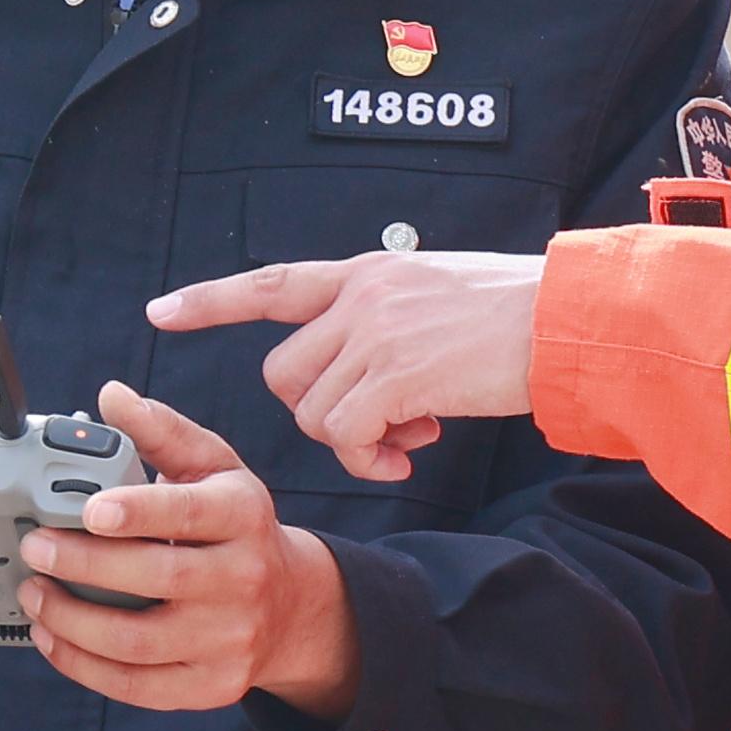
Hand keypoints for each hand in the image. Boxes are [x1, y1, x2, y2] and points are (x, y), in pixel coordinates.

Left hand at [18, 384, 357, 719]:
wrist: (290, 607)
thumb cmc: (236, 528)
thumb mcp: (214, 469)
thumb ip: (161, 431)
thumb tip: (111, 397)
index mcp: (243, 515)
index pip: (189, 513)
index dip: (137, 512)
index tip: (88, 509)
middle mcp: (244, 579)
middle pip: (158, 579)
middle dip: (84, 565)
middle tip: (33, 547)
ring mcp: (230, 640)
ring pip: (138, 642)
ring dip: (71, 620)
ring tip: (33, 594)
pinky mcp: (211, 686)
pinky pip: (137, 686)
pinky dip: (83, 666)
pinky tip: (51, 638)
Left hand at [147, 251, 545, 482]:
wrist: (570, 318)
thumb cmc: (520, 317)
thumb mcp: (441, 296)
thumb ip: (391, 322)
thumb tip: (373, 382)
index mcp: (369, 273)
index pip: (273, 282)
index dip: (213, 300)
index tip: (161, 312)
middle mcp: (362, 297)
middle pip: (286, 373)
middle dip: (321, 411)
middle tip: (385, 428)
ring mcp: (375, 334)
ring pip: (314, 412)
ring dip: (355, 441)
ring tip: (410, 436)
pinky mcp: (395, 375)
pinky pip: (347, 436)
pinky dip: (370, 458)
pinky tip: (410, 453)